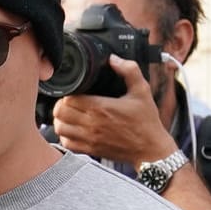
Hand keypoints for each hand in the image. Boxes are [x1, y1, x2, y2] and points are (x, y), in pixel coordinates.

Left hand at [49, 56, 177, 166]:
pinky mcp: (91, 150)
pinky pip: (67, 143)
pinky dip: (66, 136)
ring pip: (60, 128)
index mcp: (101, 107)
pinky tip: (74, 130)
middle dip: (62, 104)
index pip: (69, 98)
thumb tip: (114, 59)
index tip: (76, 91)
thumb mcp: (142, 91)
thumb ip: (129, 70)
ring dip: (61, 120)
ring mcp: (90, 139)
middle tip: (70, 102)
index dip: (68, 93)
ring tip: (70, 115)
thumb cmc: (146, 122)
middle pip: (60, 112)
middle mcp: (92, 124)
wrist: (151, 150)